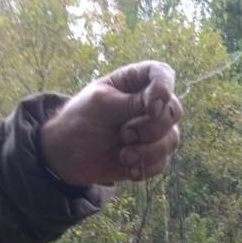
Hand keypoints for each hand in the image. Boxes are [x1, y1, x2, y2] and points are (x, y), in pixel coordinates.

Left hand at [40, 60, 181, 185]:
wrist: (68, 157)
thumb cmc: (80, 122)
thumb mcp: (102, 105)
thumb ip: (133, 101)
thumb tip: (162, 103)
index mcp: (135, 82)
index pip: (163, 74)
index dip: (164, 89)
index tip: (151, 108)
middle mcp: (149, 104)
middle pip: (173, 111)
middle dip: (152, 128)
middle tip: (124, 134)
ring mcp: (152, 131)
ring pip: (171, 139)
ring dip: (148, 151)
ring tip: (123, 155)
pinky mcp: (151, 156)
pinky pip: (162, 162)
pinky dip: (145, 167)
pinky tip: (127, 167)